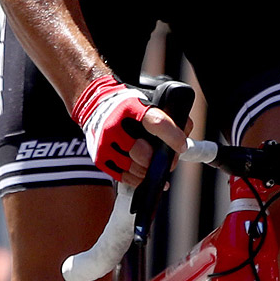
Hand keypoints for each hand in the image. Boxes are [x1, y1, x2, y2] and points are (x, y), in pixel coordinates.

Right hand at [71, 75, 187, 185]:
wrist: (95, 104)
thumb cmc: (128, 105)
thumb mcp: (148, 101)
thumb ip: (170, 116)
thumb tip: (184, 138)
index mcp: (132, 107)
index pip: (156, 123)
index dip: (172, 137)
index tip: (181, 146)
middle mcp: (115, 125)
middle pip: (143, 153)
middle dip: (159, 160)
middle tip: (169, 161)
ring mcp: (105, 143)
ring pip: (134, 168)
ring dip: (149, 171)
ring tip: (155, 167)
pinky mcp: (100, 157)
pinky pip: (123, 176)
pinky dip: (137, 179)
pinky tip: (145, 176)